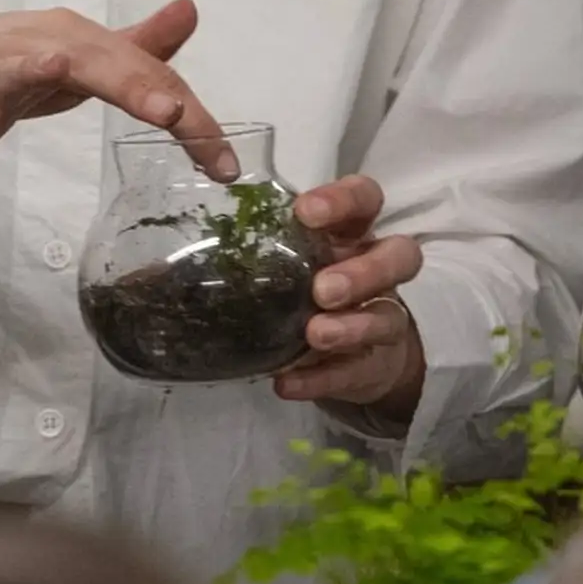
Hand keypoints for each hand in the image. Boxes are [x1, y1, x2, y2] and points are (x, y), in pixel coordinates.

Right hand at [0, 2, 227, 267]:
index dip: (189, 115)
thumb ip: (135, 45)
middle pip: (96, 64)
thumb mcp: (75, 54)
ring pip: (17, 69)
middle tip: (174, 115)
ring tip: (58, 67)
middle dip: (134, 86)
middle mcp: (36, 44)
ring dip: (35, 68)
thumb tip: (191, 8)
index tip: (226, 162)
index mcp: (75, 37)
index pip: (145, 73)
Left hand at [275, 173, 424, 419]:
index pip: (365, 200)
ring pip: (387, 317)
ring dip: (351, 327)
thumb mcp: (290, 260)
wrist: (351, 352)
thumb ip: (260, 251)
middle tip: (322, 290)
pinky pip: (354, 372)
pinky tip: (288, 383)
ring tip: (315, 335)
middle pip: (400, 256)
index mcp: (354, 234)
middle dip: (363, 272)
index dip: (344, 201)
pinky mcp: (374, 365)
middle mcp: (379, 271)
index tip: (306, 213)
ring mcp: (383, 318)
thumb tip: (182, 252)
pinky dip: (321, 380)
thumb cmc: (309, 286)